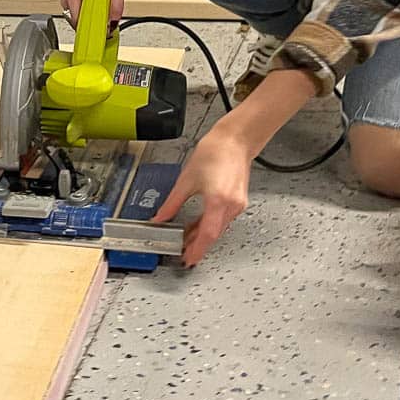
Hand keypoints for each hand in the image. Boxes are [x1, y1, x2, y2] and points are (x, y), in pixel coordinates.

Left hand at [151, 123, 251, 266]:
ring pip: (218, 228)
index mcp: (217, 200)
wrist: (235, 141)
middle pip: (213, 234)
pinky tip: (199, 224)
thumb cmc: (215, 152)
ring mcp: (237, 204)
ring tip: (187, 239)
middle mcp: (231, 205)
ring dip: (203, 235)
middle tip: (183, 252)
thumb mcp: (186, 180)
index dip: (197, 250)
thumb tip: (160, 217)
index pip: (207, 234)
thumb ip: (172, 203)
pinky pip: (223, 219)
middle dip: (197, 245)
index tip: (188, 259)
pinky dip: (210, 224)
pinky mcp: (238, 201)